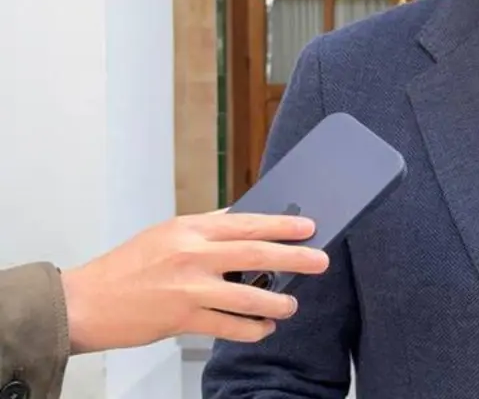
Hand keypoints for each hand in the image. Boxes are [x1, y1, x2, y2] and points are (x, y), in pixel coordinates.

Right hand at [60, 209, 329, 353]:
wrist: (86, 302)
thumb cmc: (127, 267)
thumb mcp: (166, 234)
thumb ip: (207, 229)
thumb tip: (248, 223)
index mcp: (190, 229)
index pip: (246, 222)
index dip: (282, 224)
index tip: (309, 226)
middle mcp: (192, 255)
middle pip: (255, 254)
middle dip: (294, 258)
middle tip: (320, 261)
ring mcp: (188, 288)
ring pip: (247, 296)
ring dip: (276, 303)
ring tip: (290, 306)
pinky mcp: (182, 319)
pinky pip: (229, 326)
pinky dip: (251, 329)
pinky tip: (263, 329)